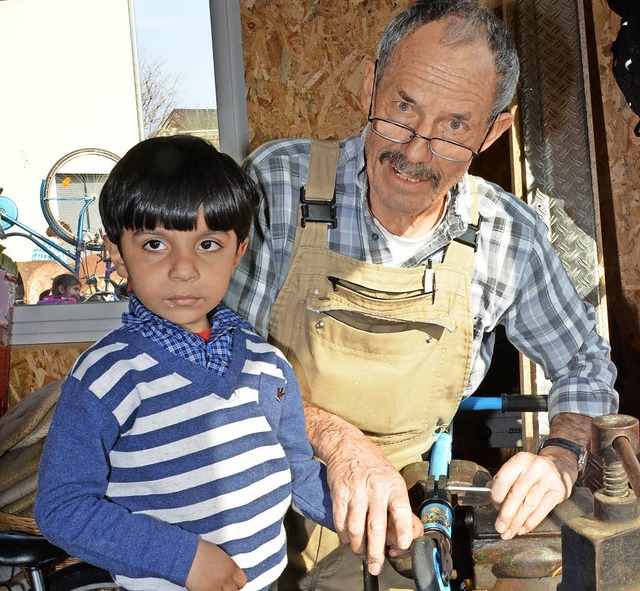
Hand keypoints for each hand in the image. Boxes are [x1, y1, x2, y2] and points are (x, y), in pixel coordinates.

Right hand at [185, 539, 246, 590]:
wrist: (185, 553)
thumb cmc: (200, 550)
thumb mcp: (219, 554)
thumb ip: (226, 565)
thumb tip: (229, 574)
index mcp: (230, 565)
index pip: (242, 580)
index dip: (237, 583)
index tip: (234, 583)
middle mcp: (224, 576)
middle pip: (235, 590)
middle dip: (230, 589)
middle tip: (224, 586)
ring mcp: (214, 585)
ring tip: (215, 586)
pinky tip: (207, 588)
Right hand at [303, 402, 418, 575]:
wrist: (347, 445)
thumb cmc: (374, 466)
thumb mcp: (394, 480)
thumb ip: (401, 506)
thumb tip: (410, 534)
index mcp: (393, 486)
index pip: (401, 512)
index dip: (403, 532)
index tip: (402, 547)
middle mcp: (375, 488)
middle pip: (376, 527)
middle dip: (376, 552)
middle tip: (376, 566)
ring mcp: (356, 491)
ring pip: (356, 528)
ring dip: (358, 547)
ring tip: (361, 553)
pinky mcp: (339, 493)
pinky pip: (340, 521)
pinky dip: (344, 536)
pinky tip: (348, 540)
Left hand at [489, 412, 589, 538]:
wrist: (559, 465)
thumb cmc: (533, 470)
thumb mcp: (518, 468)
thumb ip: (504, 480)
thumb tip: (490, 494)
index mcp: (520, 460)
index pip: (504, 479)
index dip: (497, 495)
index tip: (494, 507)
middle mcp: (534, 468)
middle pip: (516, 495)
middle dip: (506, 514)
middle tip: (500, 527)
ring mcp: (548, 480)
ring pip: (529, 505)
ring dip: (517, 522)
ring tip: (509, 532)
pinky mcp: (558, 492)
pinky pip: (542, 510)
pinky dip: (530, 522)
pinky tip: (522, 529)